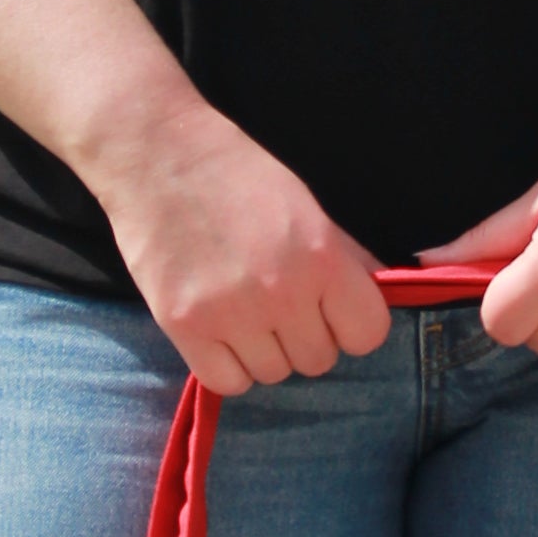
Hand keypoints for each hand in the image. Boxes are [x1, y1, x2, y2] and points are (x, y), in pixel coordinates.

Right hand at [97, 108, 392, 394]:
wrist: (156, 154)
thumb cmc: (236, 172)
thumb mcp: (305, 204)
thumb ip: (346, 256)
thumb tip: (380, 293)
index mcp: (321, 256)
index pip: (367, 334)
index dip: (350, 325)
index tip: (330, 310)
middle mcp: (281, 292)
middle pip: (318, 360)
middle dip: (303, 336)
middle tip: (276, 302)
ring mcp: (230, 313)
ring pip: (273, 373)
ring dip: (263, 351)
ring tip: (242, 310)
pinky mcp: (183, 326)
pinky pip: (227, 381)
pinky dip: (227, 365)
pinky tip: (218, 331)